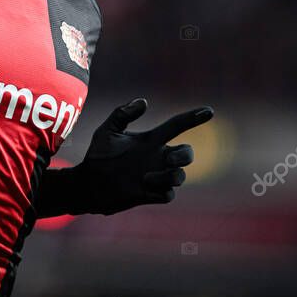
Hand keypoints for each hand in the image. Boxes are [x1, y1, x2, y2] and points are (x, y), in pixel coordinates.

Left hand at [68, 99, 213, 214]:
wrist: (88, 184)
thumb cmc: (98, 155)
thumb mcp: (107, 131)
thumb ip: (123, 114)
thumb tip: (144, 102)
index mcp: (150, 141)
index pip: (176, 126)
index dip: (193, 117)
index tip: (208, 111)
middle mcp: (156, 158)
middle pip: (187, 154)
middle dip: (185, 155)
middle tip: (170, 157)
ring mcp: (155, 177)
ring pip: (180, 176)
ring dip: (169, 175)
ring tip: (146, 177)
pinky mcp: (150, 194)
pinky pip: (168, 194)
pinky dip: (162, 190)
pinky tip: (145, 187)